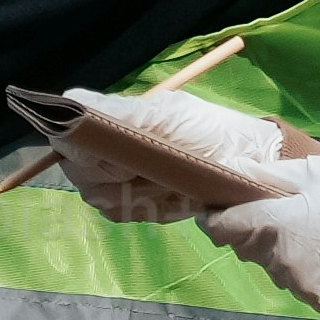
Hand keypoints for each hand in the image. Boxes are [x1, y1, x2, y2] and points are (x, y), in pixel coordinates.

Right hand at [51, 79, 306, 225]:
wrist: (254, 172)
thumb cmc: (212, 137)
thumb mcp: (166, 117)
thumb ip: (113, 113)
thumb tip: (64, 107)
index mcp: (116, 118)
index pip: (68, 136)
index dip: (86, 153)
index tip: (119, 161)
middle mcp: (113, 145)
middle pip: (79, 171)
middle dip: (112, 177)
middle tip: (150, 174)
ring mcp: (124, 176)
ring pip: (100, 196)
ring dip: (133, 195)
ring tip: (169, 185)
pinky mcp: (139, 203)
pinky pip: (123, 212)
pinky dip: (148, 209)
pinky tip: (173, 200)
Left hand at [202, 150, 319, 319]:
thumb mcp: (312, 171)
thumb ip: (268, 175)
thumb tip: (236, 171)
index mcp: (266, 226)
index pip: (219, 228)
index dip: (219, 217)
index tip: (229, 208)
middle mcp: (274, 260)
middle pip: (248, 249)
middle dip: (257, 233)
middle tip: (285, 215)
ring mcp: (297, 285)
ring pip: (276, 268)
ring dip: (284, 254)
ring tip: (315, 236)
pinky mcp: (319, 301)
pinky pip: (302, 285)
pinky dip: (309, 272)